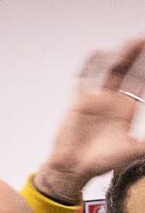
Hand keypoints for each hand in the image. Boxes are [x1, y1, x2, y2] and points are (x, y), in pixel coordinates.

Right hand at [35, 37, 144, 201]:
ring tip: (133, 43)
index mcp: (127, 110)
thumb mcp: (134, 150)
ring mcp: (96, 100)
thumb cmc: (101, 162)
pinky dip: (90, 66)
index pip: (142, 85)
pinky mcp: (79, 102)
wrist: (73, 168)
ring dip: (121, 57)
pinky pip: (84, 80)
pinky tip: (98, 53)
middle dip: (139, 57)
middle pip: (129, 73)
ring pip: (111, 72)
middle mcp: (113, 102)